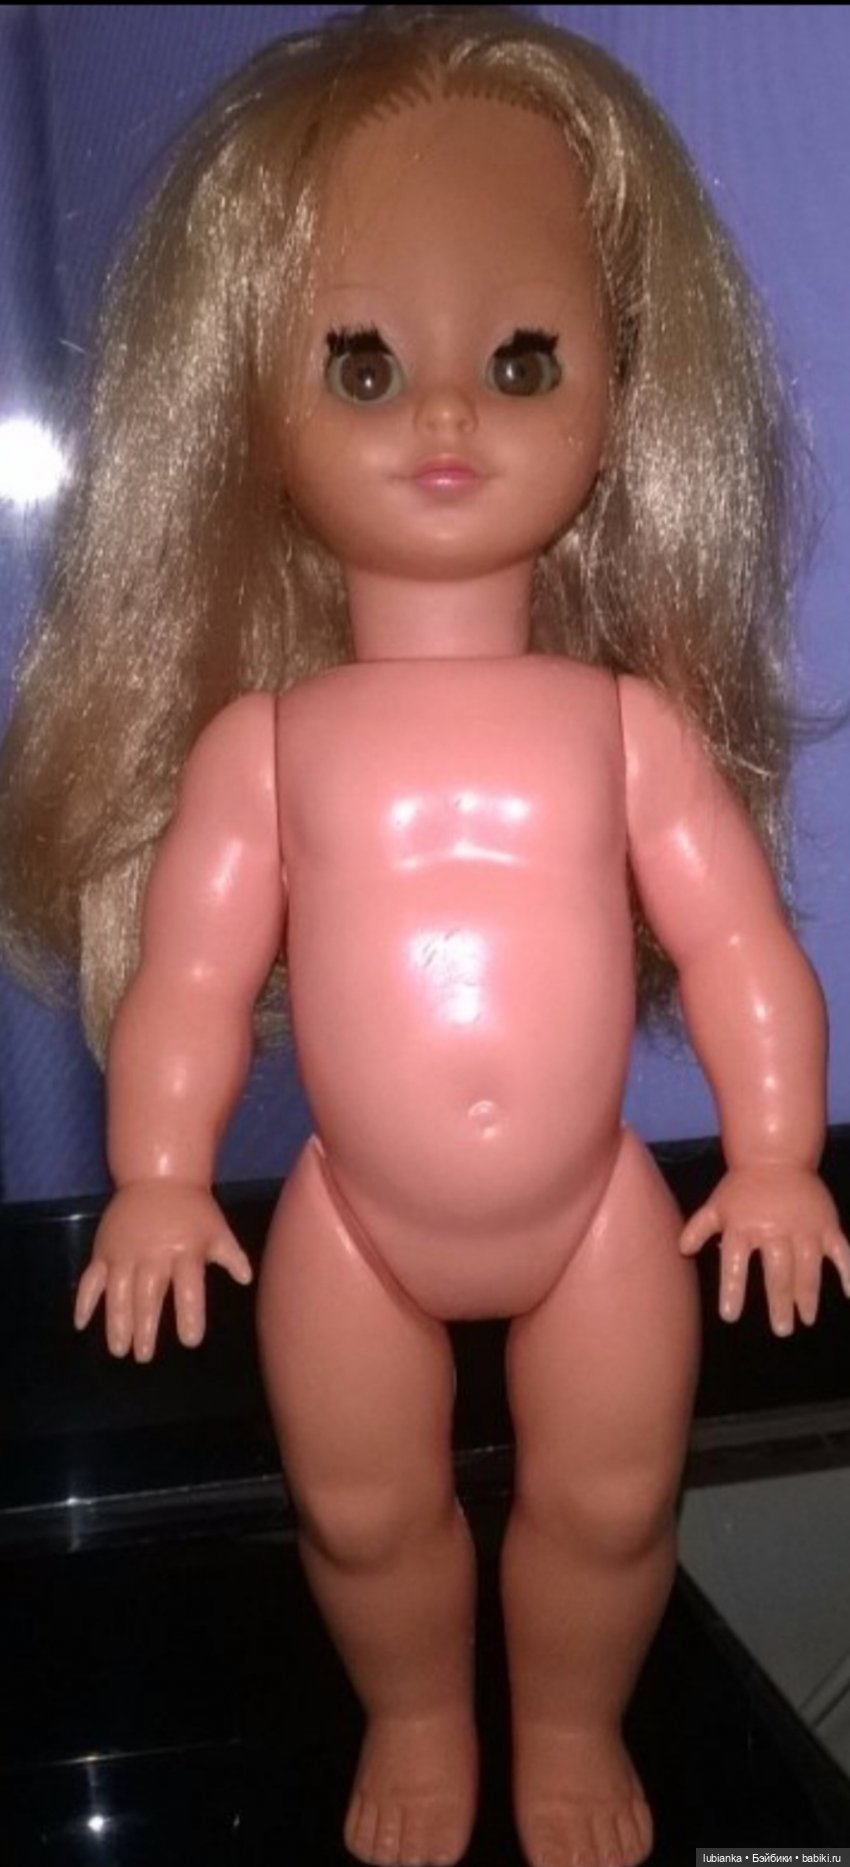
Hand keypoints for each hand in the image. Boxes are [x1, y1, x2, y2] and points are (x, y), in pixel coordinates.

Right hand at [74, 1181, 252, 1361]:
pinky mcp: (104, 1250)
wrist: (158, 1177)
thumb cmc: (192, 1210)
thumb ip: (230, 1255)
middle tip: (144, 1356)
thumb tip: (246, 1279)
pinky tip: (81, 1323)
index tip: (190, 1341)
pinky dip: (84, 1300)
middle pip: (148, 1295)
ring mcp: (125, 1252)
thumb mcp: (217, 1229)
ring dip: (116, 1321)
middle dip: (146, 1326)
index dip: (190, 1313)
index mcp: (185, 1251)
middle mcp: (153, 1254)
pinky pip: (91, 1277)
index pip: (189, 1287)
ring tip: (118, 1349)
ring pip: (118, 1291)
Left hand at [680, 1164, 849, 1334]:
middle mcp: (774, 1228)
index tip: (730, 1316)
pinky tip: (849, 1293)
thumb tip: (682, 1250)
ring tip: (805, 1318)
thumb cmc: (743, 1189)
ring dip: (808, 1294)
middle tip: (781, 1329)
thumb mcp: (717, 1205)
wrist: (777, 1158)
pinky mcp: (826, 1224)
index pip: (735, 1262)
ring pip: (808, 1265)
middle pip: (777, 1270)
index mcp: (743, 1226)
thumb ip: (699, 1228)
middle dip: (779, 1301)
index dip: (732, 1288)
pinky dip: (847, 1270)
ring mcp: (804, 1226)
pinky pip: (841, 1250)